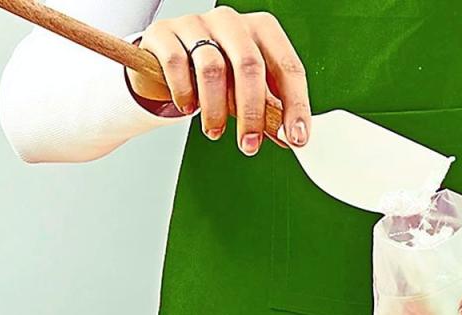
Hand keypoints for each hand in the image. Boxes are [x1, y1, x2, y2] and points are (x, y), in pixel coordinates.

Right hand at [127, 7, 310, 154]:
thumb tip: (290, 137)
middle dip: (252, 114)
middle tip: (249, 144)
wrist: (169, 55)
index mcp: (263, 30)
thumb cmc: (219, 71)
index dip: (295, 105)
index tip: (296, 137)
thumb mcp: (248, 87)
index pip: (288, 67)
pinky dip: (184, 92)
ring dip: (215, 110)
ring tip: (215, 131)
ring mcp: (197, 23)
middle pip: (250, 67)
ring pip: (212, 69)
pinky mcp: (165, 33)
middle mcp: (232, 21)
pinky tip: (188, 108)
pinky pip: (177, 64)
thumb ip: (269, 108)